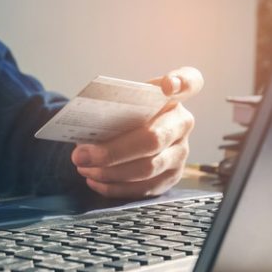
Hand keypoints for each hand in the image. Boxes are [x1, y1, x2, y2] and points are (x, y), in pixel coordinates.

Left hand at [71, 67, 203, 198]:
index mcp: (171, 97)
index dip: (182, 82)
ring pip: (147, 169)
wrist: (127, 134)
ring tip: (83, 168)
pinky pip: (144, 188)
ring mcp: (181, 153)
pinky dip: (115, 187)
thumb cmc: (122, 115)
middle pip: (153, 139)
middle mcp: (182, 124)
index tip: (169, 85)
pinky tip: (94, 180)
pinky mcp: (171, 177)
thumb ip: (114, 108)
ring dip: (110, 172)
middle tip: (81, 155)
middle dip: (113, 152)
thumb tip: (86, 128)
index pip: (190, 82)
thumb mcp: (121, 104)